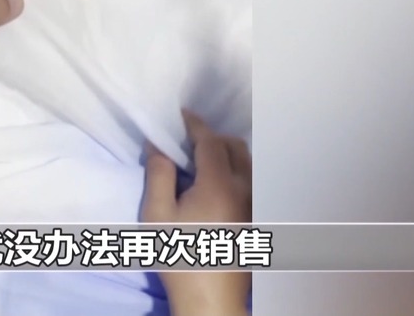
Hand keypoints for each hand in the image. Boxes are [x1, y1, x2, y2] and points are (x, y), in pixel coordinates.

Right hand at [142, 111, 251, 315]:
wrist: (211, 300)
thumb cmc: (180, 256)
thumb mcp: (158, 214)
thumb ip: (159, 174)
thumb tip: (158, 145)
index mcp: (220, 185)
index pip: (210, 141)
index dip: (194, 124)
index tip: (179, 115)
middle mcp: (244, 189)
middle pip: (234, 146)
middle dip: (211, 137)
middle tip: (185, 141)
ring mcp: (254, 204)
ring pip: (245, 163)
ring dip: (224, 153)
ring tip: (197, 162)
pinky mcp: (256, 218)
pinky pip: (248, 180)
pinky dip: (232, 170)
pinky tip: (211, 185)